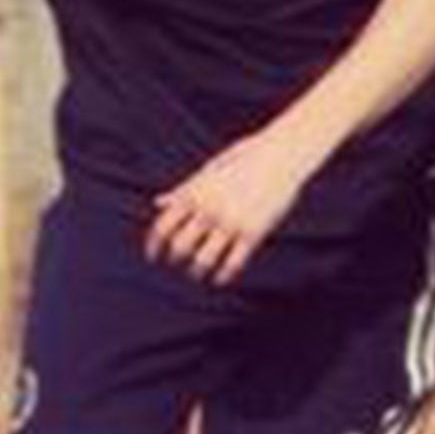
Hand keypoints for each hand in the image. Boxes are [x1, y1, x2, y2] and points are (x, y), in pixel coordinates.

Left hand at [145, 131, 311, 285]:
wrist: (281, 154)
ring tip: (198, 274)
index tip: (153, 258)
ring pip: (203, 261)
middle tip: (178, 264)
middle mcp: (208, 210)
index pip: (162, 228)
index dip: (153, 247)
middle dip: (175, 259)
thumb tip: (157, 203)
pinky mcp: (254, 233)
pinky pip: (233, 264)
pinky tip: (219, 279)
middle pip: (180, 247)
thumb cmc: (243, 159)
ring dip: (197, 272)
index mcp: (193, 194)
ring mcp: (230, 222)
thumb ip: (182, 191)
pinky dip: (222, 276)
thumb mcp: (207, 171)